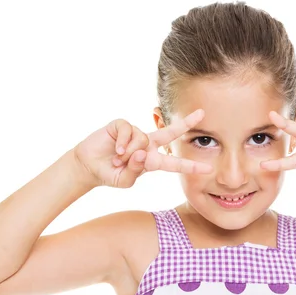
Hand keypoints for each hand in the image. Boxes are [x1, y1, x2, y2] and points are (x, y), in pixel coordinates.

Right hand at [73, 109, 212, 188]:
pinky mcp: (122, 125)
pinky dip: (124, 143)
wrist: (88, 167)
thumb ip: (136, 170)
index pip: (174, 163)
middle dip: (186, 123)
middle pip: (170, 132)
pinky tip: (116, 150)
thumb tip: (142, 152)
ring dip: (130, 153)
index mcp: (152, 160)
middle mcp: (147, 144)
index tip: (207, 169)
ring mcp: (135, 133)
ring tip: (118, 160)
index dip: (190, 166)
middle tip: (202, 114)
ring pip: (143, 139)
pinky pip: (129, 131)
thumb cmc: (110, 175)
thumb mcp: (126, 180)